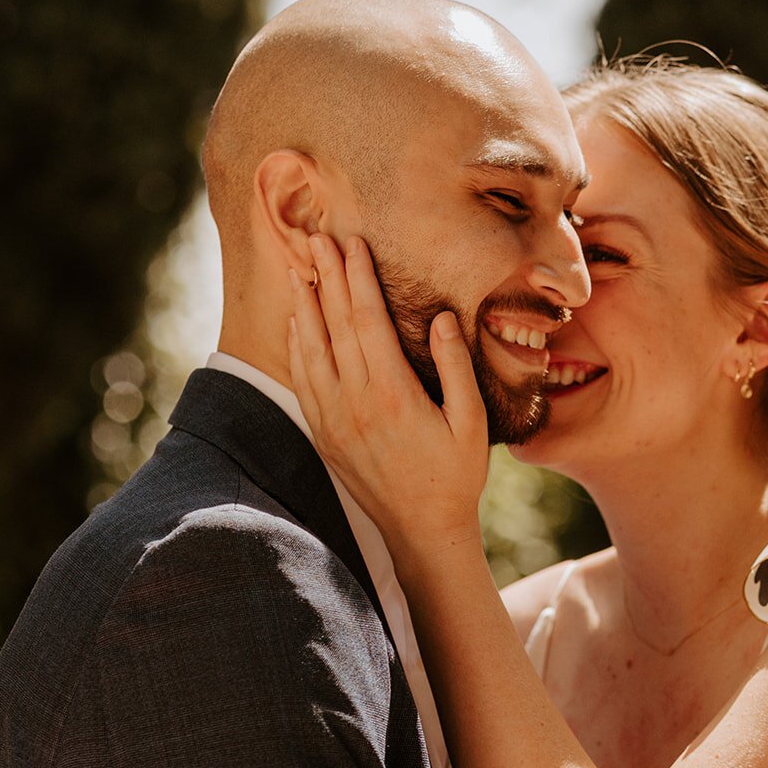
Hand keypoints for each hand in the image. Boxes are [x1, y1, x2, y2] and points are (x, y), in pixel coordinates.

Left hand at [287, 233, 488, 553]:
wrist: (422, 531)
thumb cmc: (456, 476)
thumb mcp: (471, 422)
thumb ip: (456, 367)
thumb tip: (443, 318)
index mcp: (392, 393)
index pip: (367, 320)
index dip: (357, 278)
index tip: (351, 243)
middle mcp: (356, 402)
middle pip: (335, 325)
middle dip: (326, 277)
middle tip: (316, 236)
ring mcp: (335, 419)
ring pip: (311, 349)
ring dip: (304, 305)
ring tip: (297, 267)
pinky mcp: (325, 435)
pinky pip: (303, 380)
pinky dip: (297, 346)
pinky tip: (296, 323)